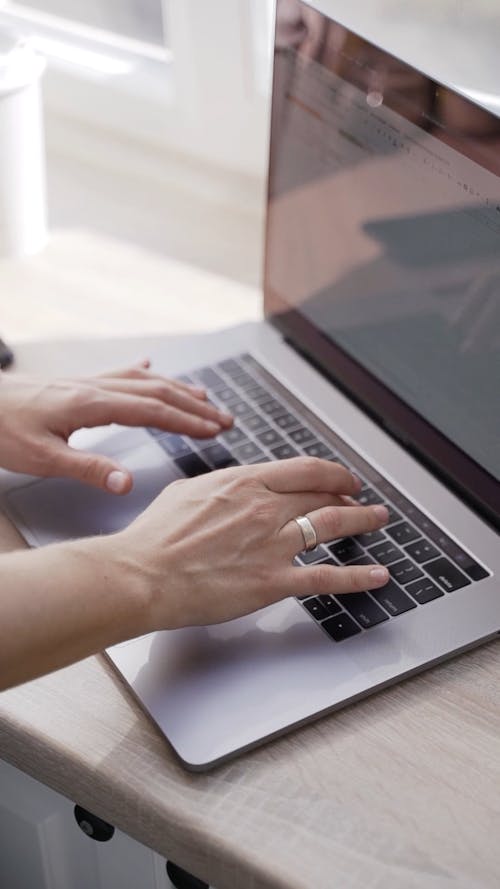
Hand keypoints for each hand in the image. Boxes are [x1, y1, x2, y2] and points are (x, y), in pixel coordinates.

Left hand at [0, 361, 231, 492]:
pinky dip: (141, 372)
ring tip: (203, 396)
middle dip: (194, 405)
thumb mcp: (42, 458)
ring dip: (176, 388)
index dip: (188, 421)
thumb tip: (128, 483)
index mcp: (91, 404)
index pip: (153, 411)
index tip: (215, 429)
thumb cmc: (1, 429)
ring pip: (142, 380)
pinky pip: (118, 373)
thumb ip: (89, 469)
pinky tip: (149, 366)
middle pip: (156, 391)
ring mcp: (85, 382)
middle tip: (224, 417)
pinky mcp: (74, 384)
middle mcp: (93, 387)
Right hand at [108, 457, 389, 630]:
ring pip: (333, 524)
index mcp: (244, 483)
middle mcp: (264, 507)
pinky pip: (327, 577)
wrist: (141, 575)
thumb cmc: (155, 538)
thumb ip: (218, 487)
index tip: (342, 477)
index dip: (332, 472)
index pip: (304, 469)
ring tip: (379, 519)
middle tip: (363, 500)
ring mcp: (272, 544)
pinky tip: (378, 575)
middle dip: (351, 494)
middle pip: (324, 493)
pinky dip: (359, 576)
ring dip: (363, 520)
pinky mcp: (273, 581)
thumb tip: (229, 486)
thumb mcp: (186, 493)